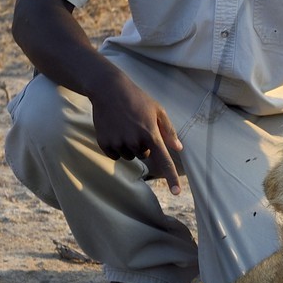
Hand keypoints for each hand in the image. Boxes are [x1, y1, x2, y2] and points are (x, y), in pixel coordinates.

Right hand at [87, 72, 184, 194]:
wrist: (109, 89)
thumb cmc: (138, 99)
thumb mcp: (158, 110)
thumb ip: (169, 131)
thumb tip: (178, 148)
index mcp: (151, 133)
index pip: (164, 160)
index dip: (171, 178)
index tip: (176, 192)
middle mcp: (135, 141)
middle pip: (144, 156)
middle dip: (143, 145)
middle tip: (137, 126)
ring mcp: (118, 142)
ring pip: (129, 157)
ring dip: (129, 146)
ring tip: (125, 126)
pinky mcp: (104, 143)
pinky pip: (115, 155)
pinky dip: (116, 147)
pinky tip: (115, 131)